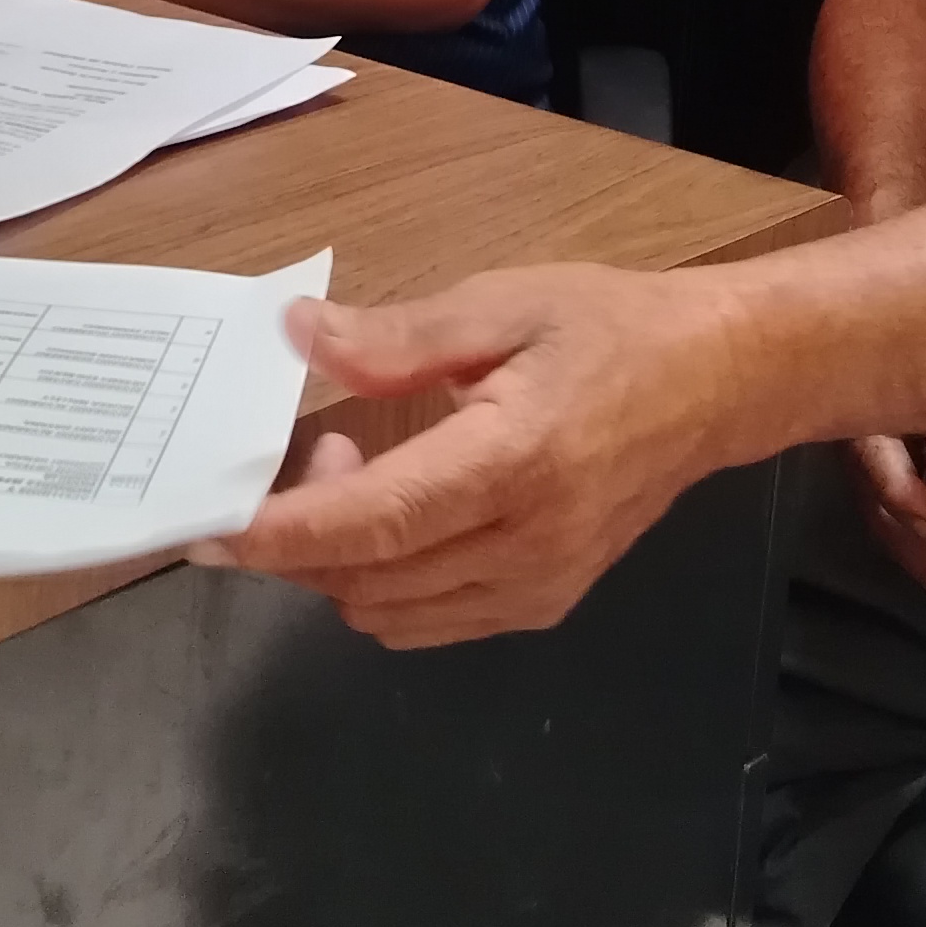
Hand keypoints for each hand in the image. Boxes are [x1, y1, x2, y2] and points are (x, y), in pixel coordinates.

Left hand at [195, 264, 761, 647]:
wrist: (716, 383)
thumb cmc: (609, 330)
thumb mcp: (504, 304)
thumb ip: (398, 336)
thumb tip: (299, 334)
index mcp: (516, 460)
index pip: (375, 522)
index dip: (283, 533)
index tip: (210, 527)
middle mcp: (528, 543)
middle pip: (368, 578)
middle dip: (302, 534)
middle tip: (308, 451)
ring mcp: (539, 587)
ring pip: (389, 611)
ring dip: (341, 561)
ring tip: (361, 474)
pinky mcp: (544, 606)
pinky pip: (429, 622)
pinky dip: (382, 584)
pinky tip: (399, 517)